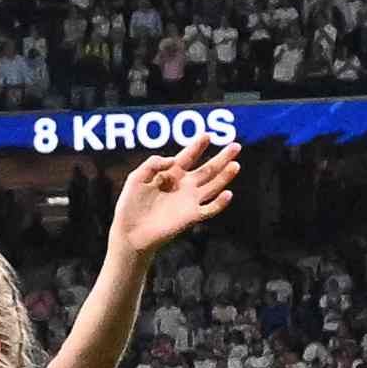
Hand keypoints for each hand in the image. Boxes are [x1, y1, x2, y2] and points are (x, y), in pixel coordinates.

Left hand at [110, 140, 236, 262]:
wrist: (130, 232)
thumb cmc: (131, 205)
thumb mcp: (136, 178)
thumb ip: (153, 164)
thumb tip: (174, 160)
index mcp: (171, 174)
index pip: (188, 156)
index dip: (197, 146)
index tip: (207, 135)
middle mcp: (184, 185)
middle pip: (207, 169)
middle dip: (222, 158)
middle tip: (236, 146)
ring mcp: (190, 201)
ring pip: (213, 186)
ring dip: (225, 176)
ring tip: (236, 164)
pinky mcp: (191, 216)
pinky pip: (210, 209)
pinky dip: (220, 203)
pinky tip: (228, 193)